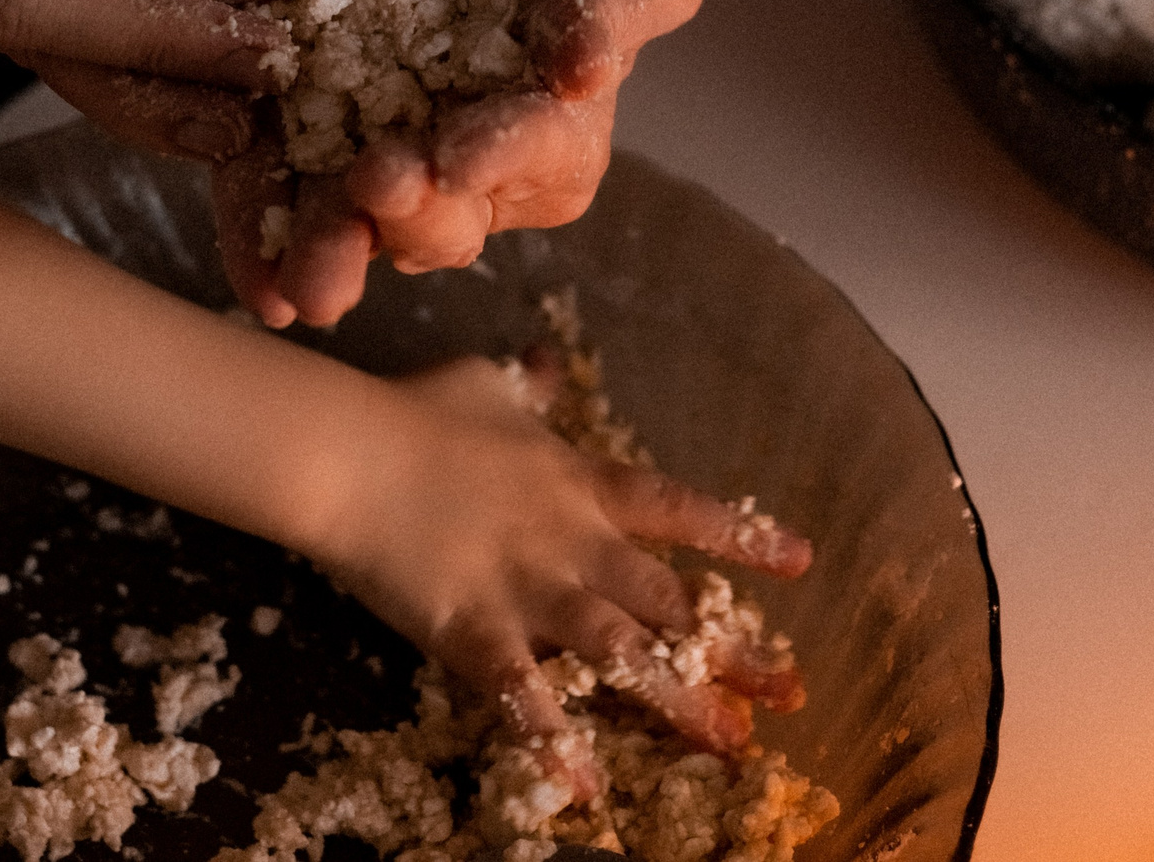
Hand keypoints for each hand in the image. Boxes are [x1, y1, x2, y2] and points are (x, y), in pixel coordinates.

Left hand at [213, 0, 706, 325]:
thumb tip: (590, 71)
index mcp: (552, 126)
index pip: (542, 155)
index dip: (503, 157)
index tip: (461, 155)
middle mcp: (463, 162)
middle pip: (447, 216)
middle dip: (411, 216)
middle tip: (375, 189)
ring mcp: (371, 157)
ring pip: (360, 223)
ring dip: (333, 250)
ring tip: (308, 274)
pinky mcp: (284, 136)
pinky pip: (270, 193)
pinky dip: (260, 238)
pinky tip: (258, 282)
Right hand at [310, 355, 808, 768]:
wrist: (353, 452)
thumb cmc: (416, 411)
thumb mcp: (485, 383)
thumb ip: (526, 385)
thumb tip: (545, 359)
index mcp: (582, 483)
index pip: (679, 510)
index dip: (742, 537)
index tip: (801, 563)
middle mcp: (574, 543)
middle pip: (671, 601)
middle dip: (732, 647)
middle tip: (786, 689)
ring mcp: (531, 592)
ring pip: (624, 655)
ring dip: (680, 701)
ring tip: (731, 742)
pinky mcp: (478, 634)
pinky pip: (525, 701)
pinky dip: (556, 747)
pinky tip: (587, 793)